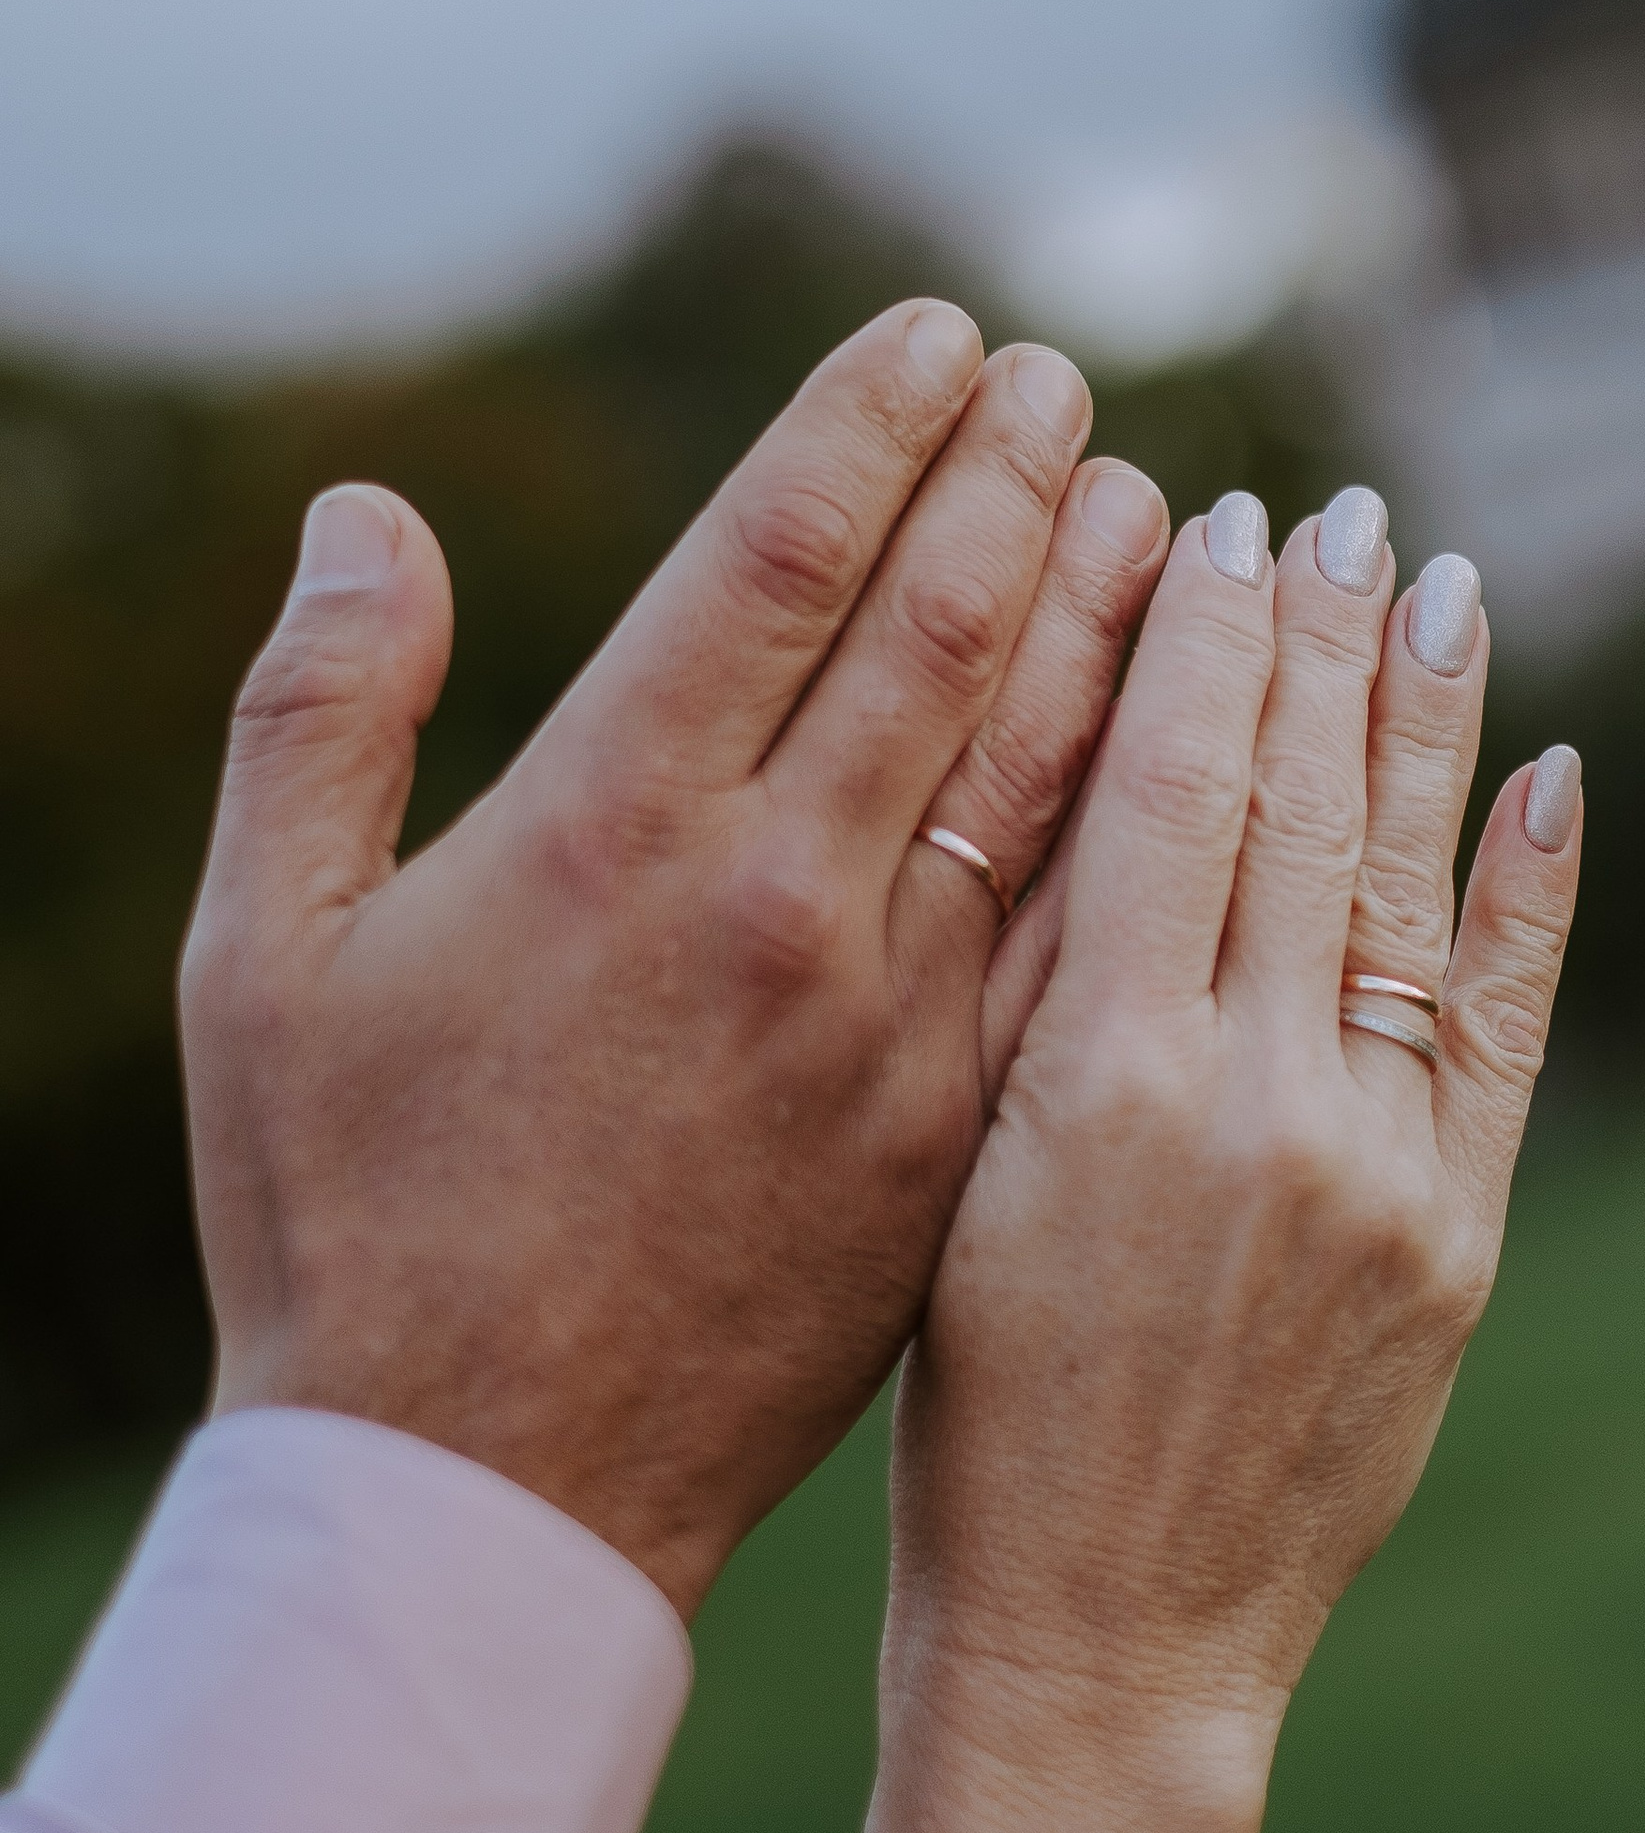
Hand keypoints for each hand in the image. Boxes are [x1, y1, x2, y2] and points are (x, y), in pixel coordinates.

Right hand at [181, 303, 1171, 1614]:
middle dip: (1016, 481)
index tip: (938, 337)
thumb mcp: (267, 960)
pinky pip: (1083, 937)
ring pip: (1045, 769)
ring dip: (1109, 618)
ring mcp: (892, 1027)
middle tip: (1065, 383)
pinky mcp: (963, 1137)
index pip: (781, 555)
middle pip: (944, 630)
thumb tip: (371, 510)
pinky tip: (1190, 746)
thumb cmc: (342, 1222)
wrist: (478, 1496)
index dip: (873, 423)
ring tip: (1152, 507)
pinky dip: (1147, 816)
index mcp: (608, 829)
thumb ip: (320, 715)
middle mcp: (777, 904)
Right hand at [895, 491, 1578, 1738]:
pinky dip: (1531, 894)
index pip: (1168, 790)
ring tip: (1439, 579)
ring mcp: (1375, 1172)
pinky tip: (1546, 772)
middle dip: (1321, 640)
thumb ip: (1027, 989)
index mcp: (1091, 1080)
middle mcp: (1252, 1102)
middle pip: (1302, 808)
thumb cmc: (967, 1412)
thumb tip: (1103, 781)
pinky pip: (1508, 1028)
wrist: (1097, 1642)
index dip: (1204, 641)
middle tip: (1337, 507)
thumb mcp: (951, 1177)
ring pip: (1409, 888)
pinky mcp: (1457, 1242)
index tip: (1217, 519)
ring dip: (1428, 721)